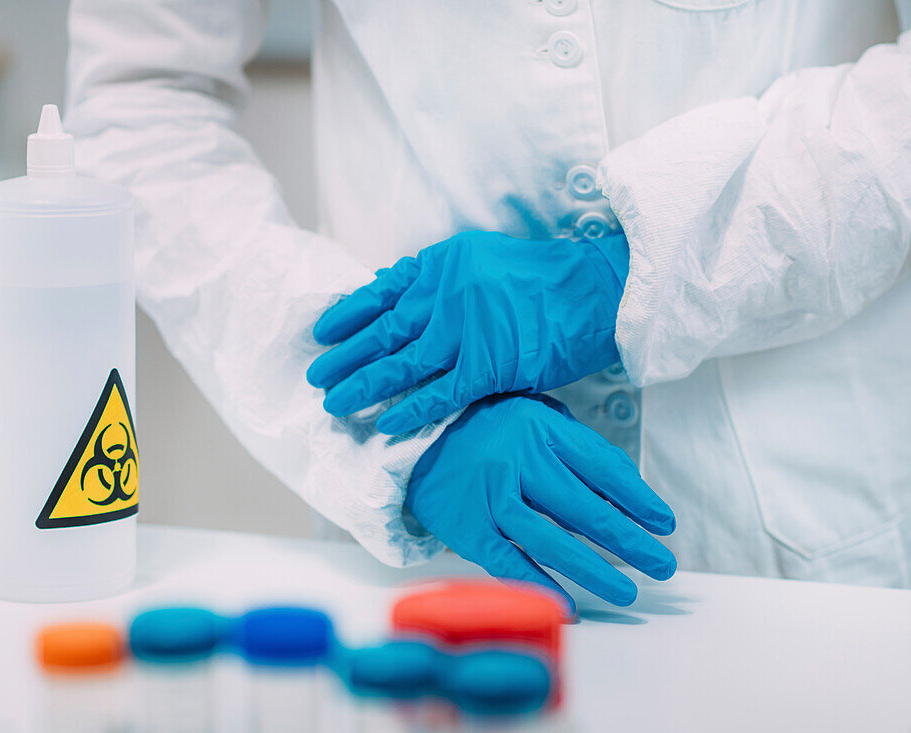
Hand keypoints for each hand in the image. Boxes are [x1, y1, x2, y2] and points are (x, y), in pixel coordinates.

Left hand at [307, 230, 628, 434]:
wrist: (595, 290)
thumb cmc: (543, 278)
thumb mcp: (482, 258)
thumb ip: (440, 277)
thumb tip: (396, 289)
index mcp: (442, 264)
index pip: (382, 291)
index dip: (348, 314)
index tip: (322, 332)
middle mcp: (445, 293)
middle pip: (382, 332)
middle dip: (345, 357)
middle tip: (315, 376)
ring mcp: (464, 331)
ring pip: (400, 365)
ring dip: (363, 387)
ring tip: (335, 404)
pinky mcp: (487, 366)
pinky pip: (438, 394)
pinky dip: (409, 410)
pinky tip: (384, 424)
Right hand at [404, 393, 675, 612]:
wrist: (415, 440)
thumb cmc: (488, 430)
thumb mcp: (534, 418)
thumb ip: (576, 448)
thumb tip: (628, 493)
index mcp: (541, 428)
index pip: (602, 468)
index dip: (638, 499)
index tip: (664, 525)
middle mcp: (518, 459)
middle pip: (584, 509)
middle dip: (630, 542)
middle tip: (662, 565)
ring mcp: (491, 496)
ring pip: (551, 540)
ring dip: (594, 570)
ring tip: (628, 591)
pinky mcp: (467, 527)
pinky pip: (509, 561)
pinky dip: (538, 585)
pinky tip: (569, 605)